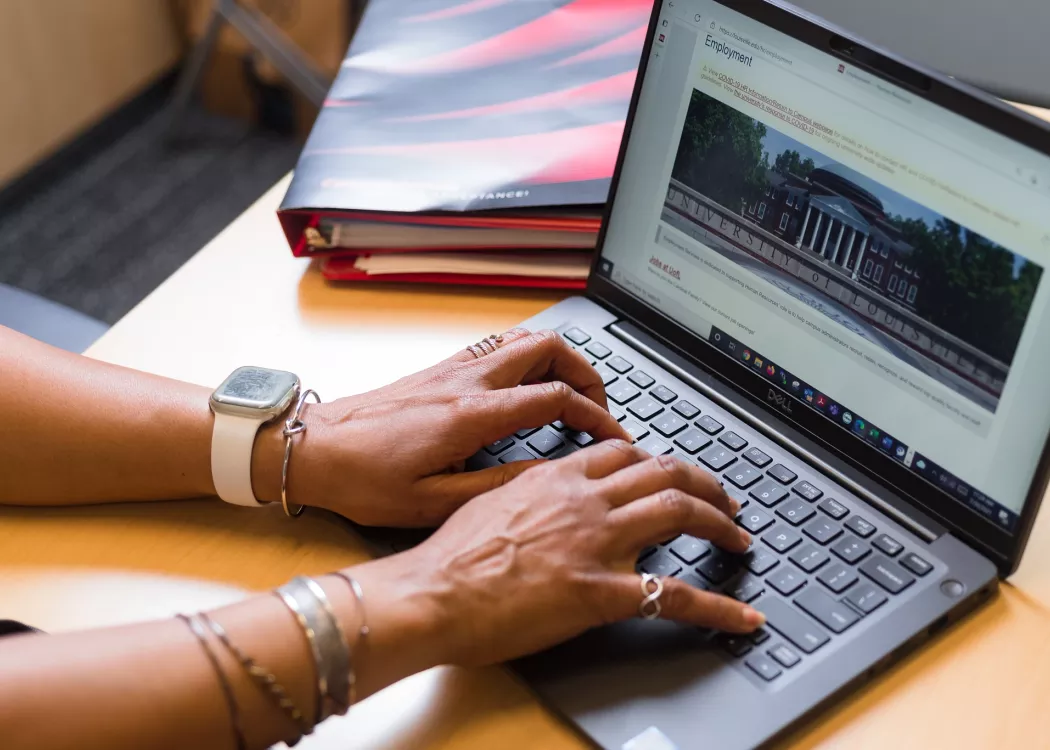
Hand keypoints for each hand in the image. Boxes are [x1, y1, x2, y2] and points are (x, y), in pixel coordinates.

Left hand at [253, 329, 631, 525]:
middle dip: (587, 372)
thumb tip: (549, 474)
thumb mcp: (432, 503)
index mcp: (471, 415)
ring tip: (572, 394)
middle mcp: (466, 382)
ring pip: (523, 339)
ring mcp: (452, 370)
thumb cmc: (362, 480)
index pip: (556, 398)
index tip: (616, 439)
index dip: (598, 416)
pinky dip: (527, 358)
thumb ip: (498, 486)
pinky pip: (497, 347)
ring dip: (558, 359)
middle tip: (600, 407)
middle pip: (547, 348)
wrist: (310, 449)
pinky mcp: (438, 371)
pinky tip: (527, 386)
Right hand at [346, 441, 762, 687]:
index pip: (626, 453)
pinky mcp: (602, 592)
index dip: (660, 461)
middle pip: (665, 473)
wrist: (433, 592)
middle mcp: (585, 500)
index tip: (673, 473)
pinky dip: (719, 608)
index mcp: (557, 478)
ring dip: (721, 525)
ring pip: (680, 514)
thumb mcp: (490, 502)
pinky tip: (743, 618)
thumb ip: (530, 492)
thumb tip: (547, 493)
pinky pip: (676, 595)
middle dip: (705, 485)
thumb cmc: (450, 556)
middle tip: (726, 501)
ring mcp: (598, 542)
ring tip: (740, 539)